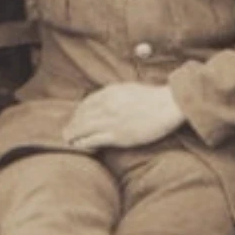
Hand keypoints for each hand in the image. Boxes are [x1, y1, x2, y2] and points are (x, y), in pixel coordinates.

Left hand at [63, 82, 185, 151]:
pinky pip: (94, 140)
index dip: (77, 113)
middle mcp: (107, 106)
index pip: (85, 104)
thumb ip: (113, 94)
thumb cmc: (152, 97)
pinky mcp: (118, 136)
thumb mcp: (128, 89)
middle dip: (72, 125)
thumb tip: (102, 100)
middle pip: (81, 116)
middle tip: (66, 133)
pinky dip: (84, 143)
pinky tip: (80, 146)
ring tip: (68, 141)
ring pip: (84, 128)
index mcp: (109, 93)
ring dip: (73, 135)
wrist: (168, 106)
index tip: (74, 119)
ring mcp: (111, 121)